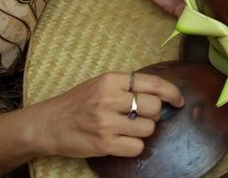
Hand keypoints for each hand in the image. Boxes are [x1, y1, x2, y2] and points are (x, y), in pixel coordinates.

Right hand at [30, 72, 184, 157]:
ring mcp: (106, 123)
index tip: (179, 100)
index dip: (171, 92)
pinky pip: (136, 147)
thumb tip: (160, 93)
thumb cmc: (77, 103)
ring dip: (143, 131)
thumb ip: (126, 86)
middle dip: (153, 115)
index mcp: (111, 80)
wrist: (48, 123)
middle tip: (141, 117)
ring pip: (148, 129)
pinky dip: (133, 146)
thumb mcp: (100, 84)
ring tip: (127, 129)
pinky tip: (121, 141)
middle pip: (154, 107)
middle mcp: (109, 99)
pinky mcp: (103, 144)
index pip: (152, 83)